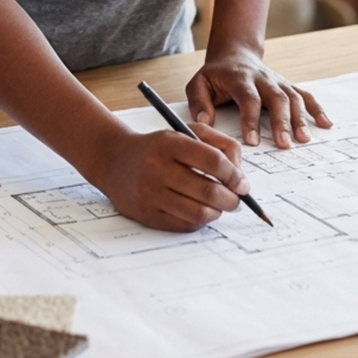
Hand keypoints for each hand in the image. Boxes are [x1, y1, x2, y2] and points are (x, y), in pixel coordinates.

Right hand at [95, 123, 249, 231]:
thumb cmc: (158, 147)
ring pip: (199, 213)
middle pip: (208, 190)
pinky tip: (200, 210)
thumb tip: (240, 171)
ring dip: (217, 212)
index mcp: (170, 143)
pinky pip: (184, 225)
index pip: (212, 160)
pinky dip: (200, 221)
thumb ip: (218, 143)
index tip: (243, 183)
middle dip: (232, 198)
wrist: (115, 161)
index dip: (234, 175)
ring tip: (220, 205)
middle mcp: (158, 168)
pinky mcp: (147, 215)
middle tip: (237, 199)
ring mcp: (151, 194)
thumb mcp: (186, 132)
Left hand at [186, 50, 330, 147]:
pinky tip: (326, 124)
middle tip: (284, 145)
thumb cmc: (215, 76)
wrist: (234, 55)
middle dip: (281, 121)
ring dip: (300, 118)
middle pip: (276, 97)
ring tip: (304, 140)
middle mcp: (263, 78)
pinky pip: (305, 95)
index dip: (251, 119)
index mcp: (240, 78)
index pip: (248, 98)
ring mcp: (277, 81)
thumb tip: (204, 123)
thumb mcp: (198, 84)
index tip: (253, 142)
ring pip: (293, 97)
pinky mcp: (287, 85)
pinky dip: (317, 108)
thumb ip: (199, 102)